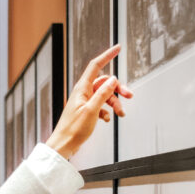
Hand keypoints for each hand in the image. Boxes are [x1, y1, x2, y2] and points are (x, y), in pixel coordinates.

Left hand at [44, 44, 132, 160]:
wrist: (64, 145)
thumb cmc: (73, 129)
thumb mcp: (92, 110)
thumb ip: (103, 94)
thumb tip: (113, 80)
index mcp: (82, 88)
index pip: (95, 66)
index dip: (107, 55)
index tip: (118, 48)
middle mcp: (83, 92)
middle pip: (105, 83)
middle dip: (118, 89)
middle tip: (130, 96)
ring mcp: (85, 101)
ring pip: (105, 95)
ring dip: (115, 103)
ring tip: (121, 114)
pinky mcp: (87, 111)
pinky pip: (101, 106)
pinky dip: (107, 111)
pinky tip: (107, 119)